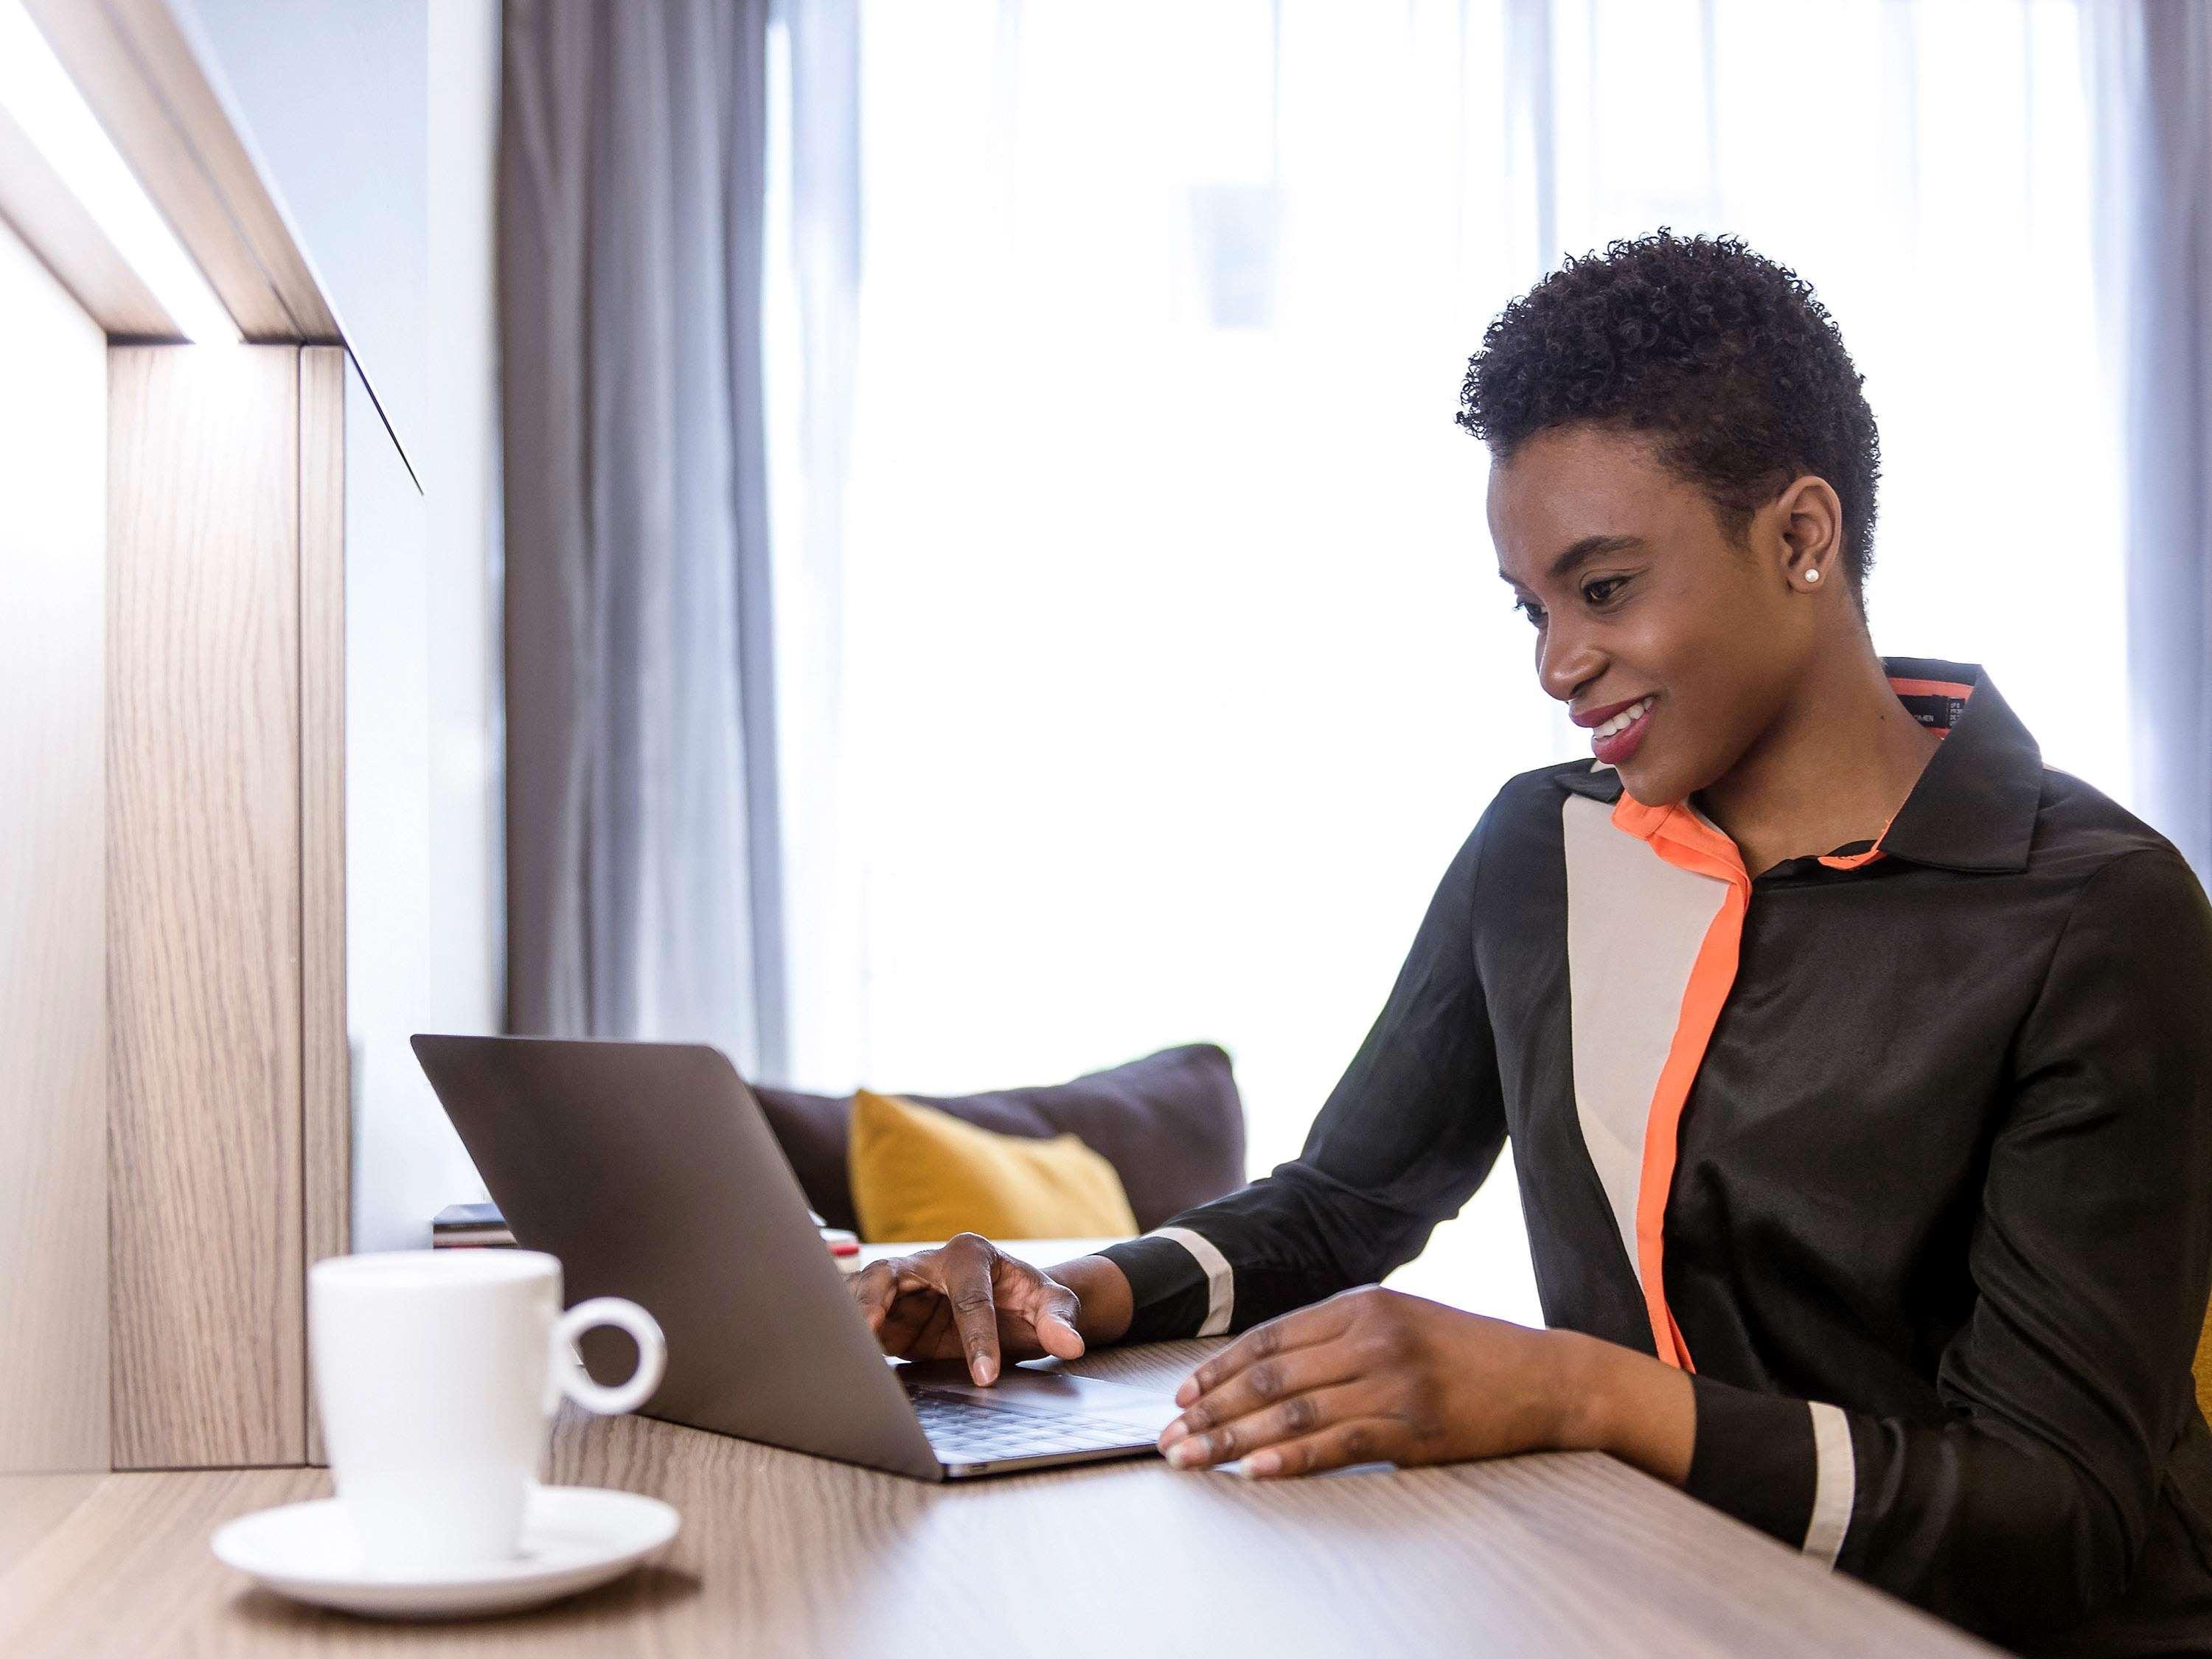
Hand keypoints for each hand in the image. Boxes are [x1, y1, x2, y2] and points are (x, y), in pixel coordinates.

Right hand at [847, 1233, 1085, 1384]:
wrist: (1011, 1310)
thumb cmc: (1028, 1301)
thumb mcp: (1052, 1303)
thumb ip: (1060, 1319)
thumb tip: (1070, 1344)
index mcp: (970, 1254)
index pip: (970, 1295)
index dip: (978, 1335)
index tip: (986, 1376)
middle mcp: (929, 1265)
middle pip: (892, 1272)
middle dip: (877, 1296)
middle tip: (871, 1327)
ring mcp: (904, 1291)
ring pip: (866, 1289)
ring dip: (853, 1310)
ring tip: (844, 1337)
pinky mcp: (890, 1320)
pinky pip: (862, 1322)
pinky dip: (848, 1333)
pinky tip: (842, 1356)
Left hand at [1157, 1285, 1612, 1478]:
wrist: (1545, 1377)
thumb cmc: (1467, 1352)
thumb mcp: (1400, 1321)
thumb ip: (1340, 1336)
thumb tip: (1268, 1366)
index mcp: (1361, 1304)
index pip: (1270, 1338)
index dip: (1219, 1369)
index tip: (1182, 1398)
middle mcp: (1372, 1335)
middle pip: (1271, 1374)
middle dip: (1211, 1410)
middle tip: (1170, 1439)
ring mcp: (1394, 1380)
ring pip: (1294, 1410)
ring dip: (1234, 1440)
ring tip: (1193, 1461)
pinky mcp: (1415, 1425)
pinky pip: (1338, 1444)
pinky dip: (1291, 1458)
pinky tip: (1256, 1472)